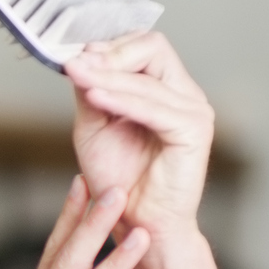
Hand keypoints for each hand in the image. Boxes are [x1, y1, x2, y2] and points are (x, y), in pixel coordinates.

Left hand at [65, 31, 214, 243]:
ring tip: (76, 75)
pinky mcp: (194, 131)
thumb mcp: (94, 127)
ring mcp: (194, 110)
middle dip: (110, 54)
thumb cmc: (118, 180)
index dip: (109, 46)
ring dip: (106, 75)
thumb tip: (82, 57)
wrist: (136, 223)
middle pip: (153, 47)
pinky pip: (154, 107)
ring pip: (148, 77)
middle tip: (76, 63)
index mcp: (165, 90)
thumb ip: (91, 92)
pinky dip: (121, 99)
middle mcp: (184, 95)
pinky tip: (94, 96)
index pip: (143, 45)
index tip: (74, 55)